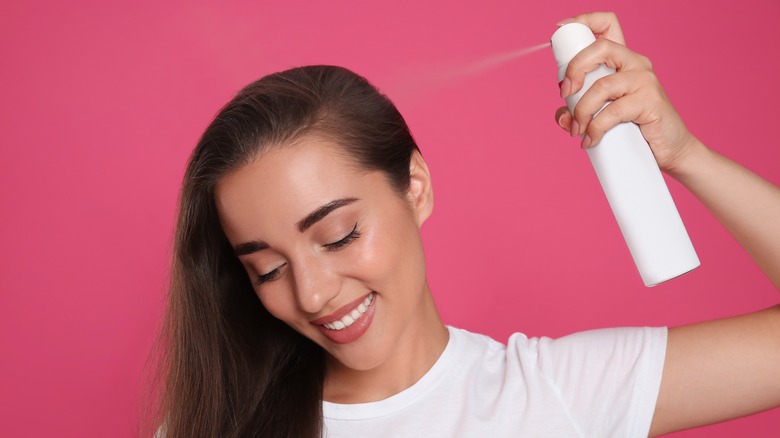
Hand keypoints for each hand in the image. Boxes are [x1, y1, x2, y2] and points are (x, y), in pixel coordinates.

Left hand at [554, 12, 699, 173]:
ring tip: (578, 131)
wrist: (669, 149)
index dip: (583, 20)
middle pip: (600, 48)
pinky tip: (590, 140)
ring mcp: (645, 80)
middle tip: (565, 95)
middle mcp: (635, 63)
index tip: (561, 28)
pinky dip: (595, 128)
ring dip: (581, 111)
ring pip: (601, 86)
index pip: (607, 23)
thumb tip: (562, 116)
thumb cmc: (634, 129)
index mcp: (622, 60)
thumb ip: (577, 111)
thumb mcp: (601, 115)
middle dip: (574, 69)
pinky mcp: (650, 101)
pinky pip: (612, 111)